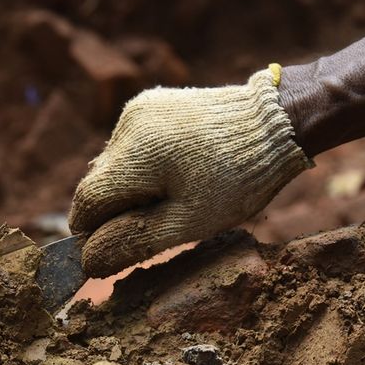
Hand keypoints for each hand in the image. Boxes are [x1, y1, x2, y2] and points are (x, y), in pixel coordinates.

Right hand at [70, 69, 311, 277]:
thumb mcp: (187, 222)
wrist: (277, 122)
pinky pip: (128, 145)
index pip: (87, 202)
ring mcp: (138, 111)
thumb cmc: (238, 179)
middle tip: (154, 224)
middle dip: (115, 210)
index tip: (109, 250)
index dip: (91, 232)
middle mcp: (127, 126)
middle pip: (97, 183)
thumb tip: (88, 261)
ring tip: (171, 195)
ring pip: (111, 165)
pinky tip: (173, 171)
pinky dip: (139, 166)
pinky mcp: (150, 104)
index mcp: (134, 156)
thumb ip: (133, 241)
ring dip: (127, 188)